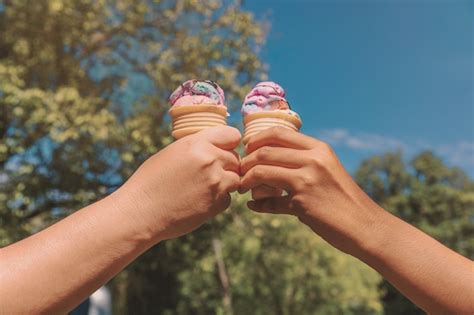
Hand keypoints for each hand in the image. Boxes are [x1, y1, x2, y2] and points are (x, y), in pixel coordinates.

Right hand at [113, 126, 240, 241]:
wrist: (140, 211)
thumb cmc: (150, 181)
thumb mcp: (172, 153)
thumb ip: (197, 147)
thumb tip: (217, 146)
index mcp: (197, 143)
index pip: (232, 135)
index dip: (229, 143)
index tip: (224, 149)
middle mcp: (210, 160)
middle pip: (235, 158)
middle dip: (226, 165)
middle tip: (209, 173)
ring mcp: (216, 182)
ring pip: (235, 178)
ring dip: (225, 183)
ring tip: (203, 187)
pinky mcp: (217, 204)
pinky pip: (228, 198)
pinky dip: (218, 200)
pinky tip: (199, 200)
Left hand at [240, 127, 382, 254]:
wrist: (365, 225)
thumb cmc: (345, 198)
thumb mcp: (328, 170)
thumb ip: (305, 161)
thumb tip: (273, 159)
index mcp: (319, 148)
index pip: (278, 132)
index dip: (256, 139)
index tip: (246, 149)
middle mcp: (313, 159)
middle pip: (265, 151)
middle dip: (246, 161)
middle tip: (239, 170)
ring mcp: (307, 180)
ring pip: (262, 171)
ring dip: (246, 180)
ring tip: (242, 187)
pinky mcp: (302, 203)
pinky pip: (270, 202)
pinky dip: (258, 204)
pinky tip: (253, 206)